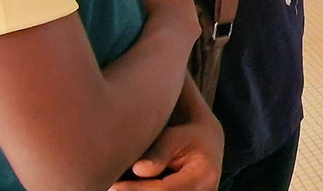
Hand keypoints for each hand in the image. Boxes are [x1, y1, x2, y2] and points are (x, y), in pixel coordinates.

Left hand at [109, 113, 223, 190]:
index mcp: (203, 175)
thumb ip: (159, 152)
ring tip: (122, 187)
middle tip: (113, 187)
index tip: (115, 186)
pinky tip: (133, 188)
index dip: (137, 190)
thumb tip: (139, 170)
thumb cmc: (188, 137)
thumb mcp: (175, 136)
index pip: (165, 190)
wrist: (209, 144)